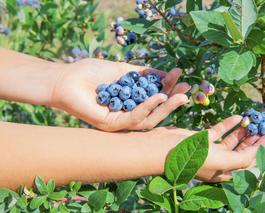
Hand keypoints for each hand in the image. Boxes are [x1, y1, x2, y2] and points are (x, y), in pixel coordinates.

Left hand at [51, 59, 189, 130]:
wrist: (66, 79)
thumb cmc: (91, 73)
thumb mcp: (123, 70)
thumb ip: (143, 73)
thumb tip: (164, 73)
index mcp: (131, 101)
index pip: (155, 98)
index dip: (169, 87)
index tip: (180, 74)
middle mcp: (128, 113)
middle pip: (155, 112)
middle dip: (172, 101)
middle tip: (187, 89)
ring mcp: (121, 122)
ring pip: (149, 120)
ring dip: (166, 108)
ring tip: (180, 95)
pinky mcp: (112, 126)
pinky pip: (134, 119)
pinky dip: (147, 107)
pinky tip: (158, 96)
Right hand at [152, 115, 264, 181]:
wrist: (162, 148)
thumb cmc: (190, 157)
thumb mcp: (219, 161)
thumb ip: (241, 159)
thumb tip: (259, 152)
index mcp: (224, 171)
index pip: (248, 163)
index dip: (261, 151)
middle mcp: (219, 162)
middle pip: (241, 152)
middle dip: (254, 141)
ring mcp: (210, 149)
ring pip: (231, 141)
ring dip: (243, 132)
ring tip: (254, 122)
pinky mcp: (202, 138)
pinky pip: (219, 130)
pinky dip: (229, 124)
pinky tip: (238, 117)